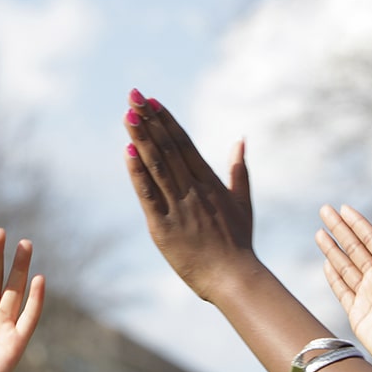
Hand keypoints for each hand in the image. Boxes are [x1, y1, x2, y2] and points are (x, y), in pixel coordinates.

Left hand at [123, 90, 256, 300]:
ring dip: (141, 139)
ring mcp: (178, 207)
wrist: (235, 277)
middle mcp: (193, 189)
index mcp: (210, 182)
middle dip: (150, 120)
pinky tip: (128, 152)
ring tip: (128, 114)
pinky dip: (138, 173)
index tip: (153, 101)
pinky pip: (148, 195)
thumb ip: (238, 170)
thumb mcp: (243, 202)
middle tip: (134, 95)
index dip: (167, 120)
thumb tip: (240, 139)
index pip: (184, 144)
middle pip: (167, 148)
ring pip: (157, 166)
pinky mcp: (164, 227)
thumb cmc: (239, 242)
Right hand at [317, 206, 371, 371]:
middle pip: (353, 248)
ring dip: (332, 249)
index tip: (343, 208)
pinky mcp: (357, 312)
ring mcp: (366, 294)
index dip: (357, 223)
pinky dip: (333, 276)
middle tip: (324, 211)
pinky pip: (342, 289)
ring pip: (344, 266)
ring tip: (319, 233)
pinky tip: (326, 263)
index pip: (370, 239)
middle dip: (339, 229)